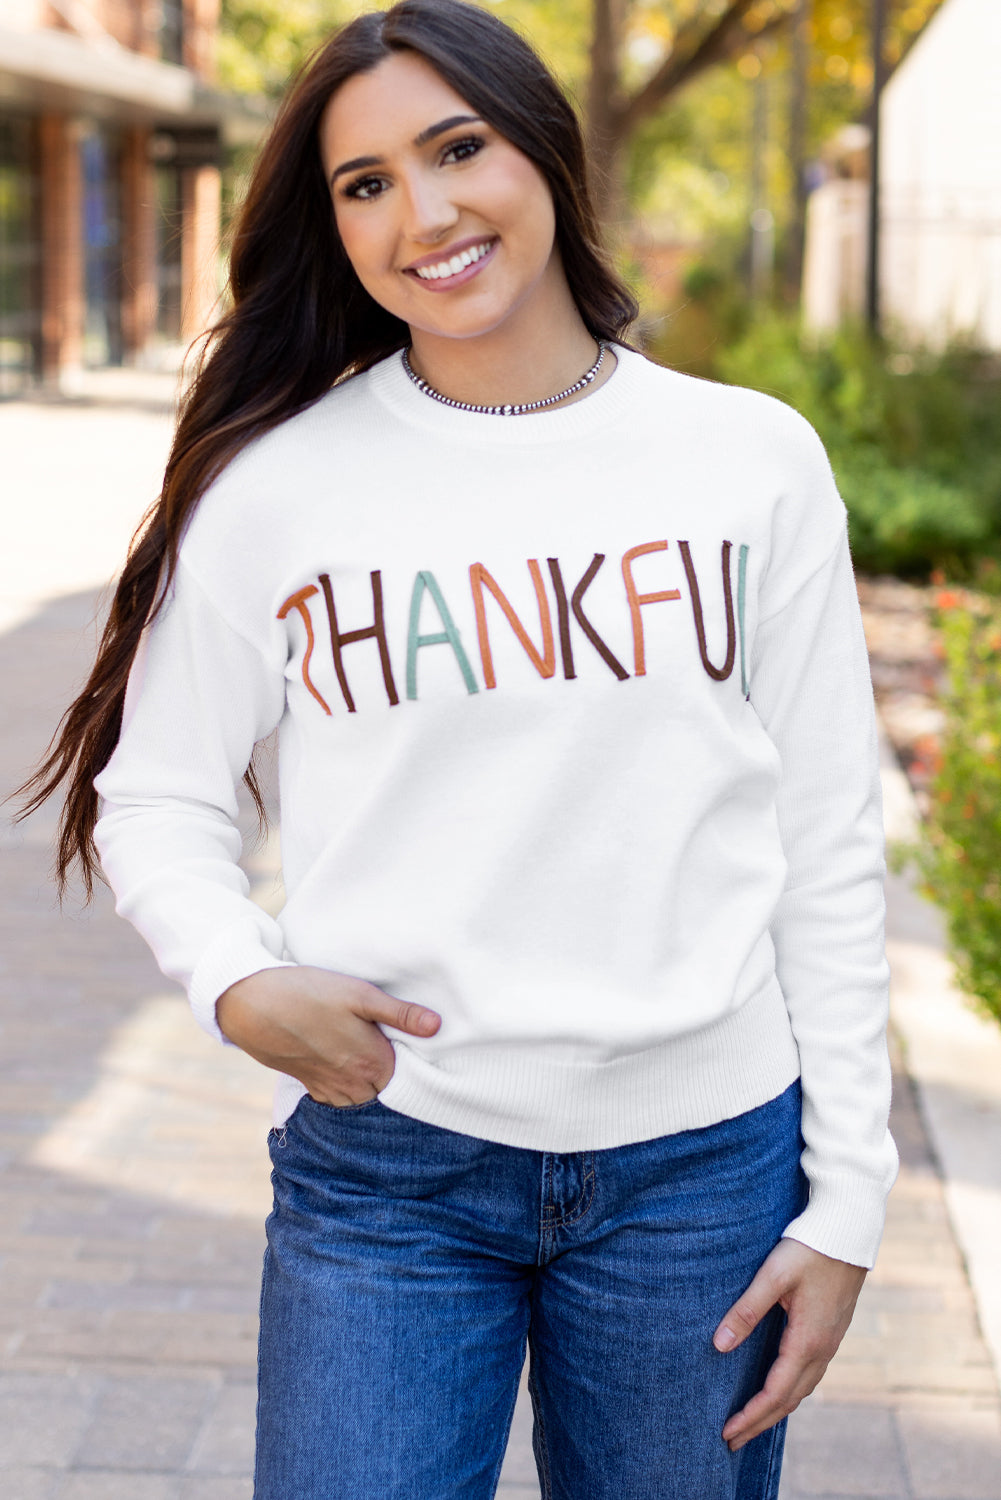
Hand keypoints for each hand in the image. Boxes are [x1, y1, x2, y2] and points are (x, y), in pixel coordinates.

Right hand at [216, 966, 440, 1105]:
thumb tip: (437, 1026)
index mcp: (372, 1065)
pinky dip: (347, 1088)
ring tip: (370, 1058)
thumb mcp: (359, 994)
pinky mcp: (309, 1086)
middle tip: (395, 1052)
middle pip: (386, 1092)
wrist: (252, 1004)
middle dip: (393, 1077)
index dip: (414, 1065)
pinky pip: (338, 1098)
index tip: (416, 1050)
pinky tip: (345, 1065)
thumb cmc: (308, 993)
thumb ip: (399, 1014)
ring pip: (363, 1098)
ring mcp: (329, 1089)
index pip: (408, 1080)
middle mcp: (353, 1086)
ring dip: (370, 1085)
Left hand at [713, 1238, 866, 1450]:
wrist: (849, 1231)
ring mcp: (831, 1343)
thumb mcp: (773, 1277)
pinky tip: (779, 1388)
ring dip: (776, 1410)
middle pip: (789, 1401)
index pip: (775, 1393)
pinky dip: (791, 1392)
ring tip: (752, 1422)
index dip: (750, 1416)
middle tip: (731, 1441)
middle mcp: (823, 1350)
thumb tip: (718, 1346)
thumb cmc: (809, 1249)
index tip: (726, 1433)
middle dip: (760, 1423)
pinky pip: (810, 1375)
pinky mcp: (831, 1331)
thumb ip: (746, 1311)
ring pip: (802, 1390)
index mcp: (807, 1342)